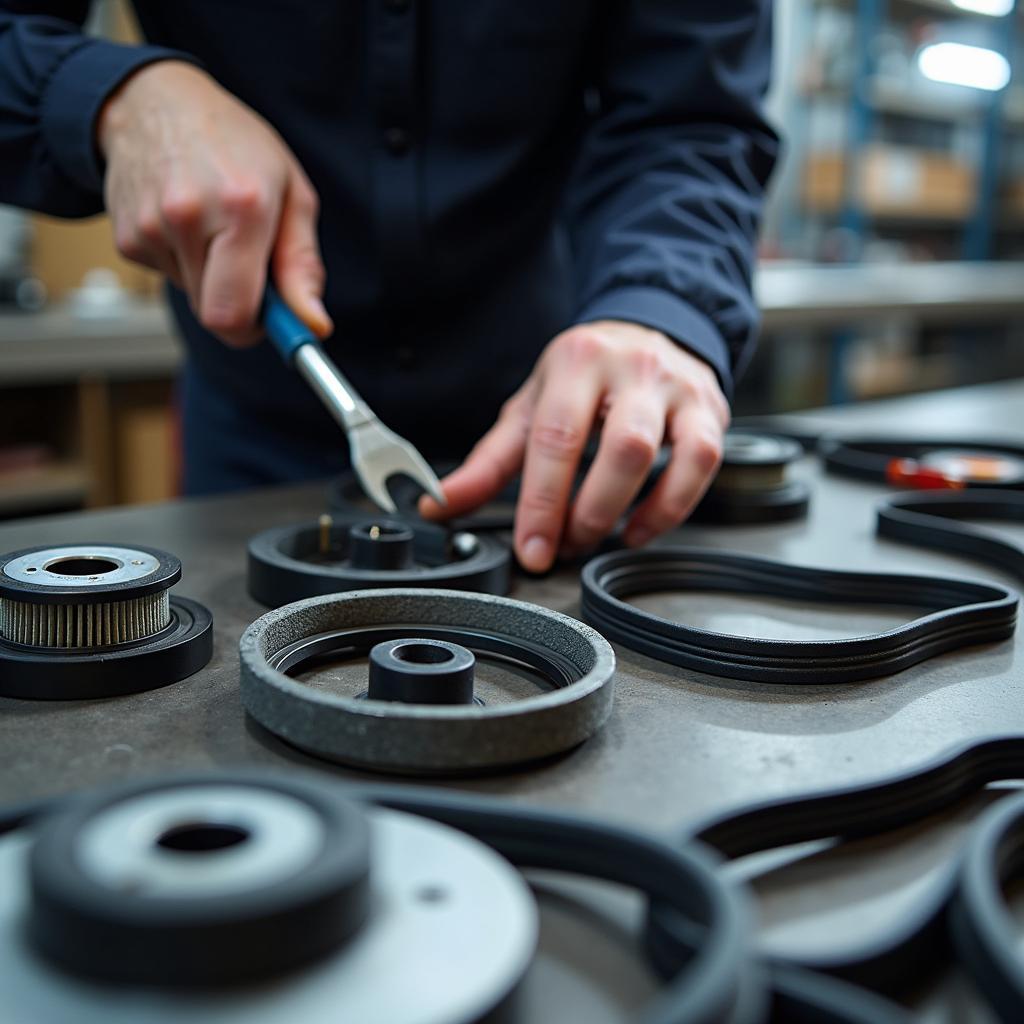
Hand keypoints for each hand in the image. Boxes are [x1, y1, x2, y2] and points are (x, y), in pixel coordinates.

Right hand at [98, 61, 330, 344]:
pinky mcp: (126, 238)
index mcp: (242, 208)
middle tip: (252, 266)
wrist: (154, 101)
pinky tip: (187, 223)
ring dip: (212, 279)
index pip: (235, 314)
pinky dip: (185, 262)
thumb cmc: (234, 143)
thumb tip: (313, 324)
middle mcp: (189, 217)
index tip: (274, 324)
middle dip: (240, 305)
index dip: (257, 331)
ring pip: (194, 297)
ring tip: (215, 227)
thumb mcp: (292, 193)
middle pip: (215, 316)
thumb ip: (302, 265)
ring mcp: (151, 228)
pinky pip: (170, 277)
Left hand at [419, 321, 729, 570]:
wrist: (649, 332)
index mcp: (576, 362)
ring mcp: (678, 388)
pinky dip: (671, 509)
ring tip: (600, 537)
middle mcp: (633, 368)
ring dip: (630, 512)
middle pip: (621, 449)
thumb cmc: (583, 377)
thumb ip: (488, 463)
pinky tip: (639, 528)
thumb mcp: (530, 408)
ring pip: (671, 456)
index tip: (532, 550)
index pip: (557, 438)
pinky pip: (703, 465)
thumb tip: (439, 505)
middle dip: (590, 512)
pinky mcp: (711, 410)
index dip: (542, 503)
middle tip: (566, 544)